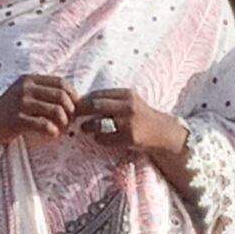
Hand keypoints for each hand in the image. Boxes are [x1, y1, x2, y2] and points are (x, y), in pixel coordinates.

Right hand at [0, 75, 79, 159]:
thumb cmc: (9, 112)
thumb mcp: (24, 95)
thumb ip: (44, 94)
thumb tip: (73, 101)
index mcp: (29, 79)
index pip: (61, 83)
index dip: (72, 96)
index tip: (74, 109)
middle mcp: (25, 88)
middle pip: (61, 96)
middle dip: (70, 111)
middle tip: (69, 122)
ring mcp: (20, 103)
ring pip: (55, 110)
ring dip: (63, 123)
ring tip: (61, 130)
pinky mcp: (17, 119)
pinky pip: (44, 125)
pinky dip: (53, 131)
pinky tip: (52, 135)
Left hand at [74, 89, 189, 172]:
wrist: (162, 132)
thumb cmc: (141, 116)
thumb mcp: (129, 101)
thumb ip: (111, 99)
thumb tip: (84, 100)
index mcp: (126, 94)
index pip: (98, 94)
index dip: (83, 100)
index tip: (74, 105)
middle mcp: (128, 106)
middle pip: (95, 105)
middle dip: (80, 111)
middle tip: (72, 116)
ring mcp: (129, 123)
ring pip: (98, 123)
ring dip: (87, 126)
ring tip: (84, 128)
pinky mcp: (129, 138)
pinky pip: (105, 139)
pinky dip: (98, 139)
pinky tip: (97, 138)